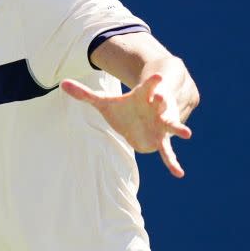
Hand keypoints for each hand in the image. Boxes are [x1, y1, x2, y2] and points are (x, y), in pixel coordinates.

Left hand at [61, 74, 191, 177]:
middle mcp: (156, 109)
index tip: (157, 76)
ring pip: (170, 126)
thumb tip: (62, 83)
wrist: (139, 118)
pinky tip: (179, 174)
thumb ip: (84, 94)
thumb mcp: (103, 102)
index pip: (149, 87)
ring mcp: (160, 124)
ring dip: (177, 128)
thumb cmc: (123, 108)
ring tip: (187, 134)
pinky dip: (172, 162)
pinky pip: (168, 152)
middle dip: (164, 101)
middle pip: (162, 103)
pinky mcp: (160, 140)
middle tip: (163, 98)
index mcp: (144, 96)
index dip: (152, 82)